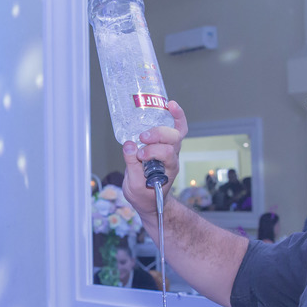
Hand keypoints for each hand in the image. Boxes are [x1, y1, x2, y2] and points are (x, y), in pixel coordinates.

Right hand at [121, 101, 188, 219]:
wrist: (150, 201)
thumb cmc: (143, 195)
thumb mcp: (134, 185)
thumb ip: (132, 165)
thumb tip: (129, 144)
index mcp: (168, 169)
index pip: (166, 154)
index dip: (153, 152)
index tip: (140, 156)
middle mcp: (172, 158)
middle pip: (174, 140)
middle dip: (159, 135)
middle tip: (142, 137)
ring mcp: (170, 150)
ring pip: (178, 132)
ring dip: (173, 119)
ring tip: (167, 106)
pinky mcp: (164, 144)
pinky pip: (176, 128)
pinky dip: (176, 116)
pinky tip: (169, 105)